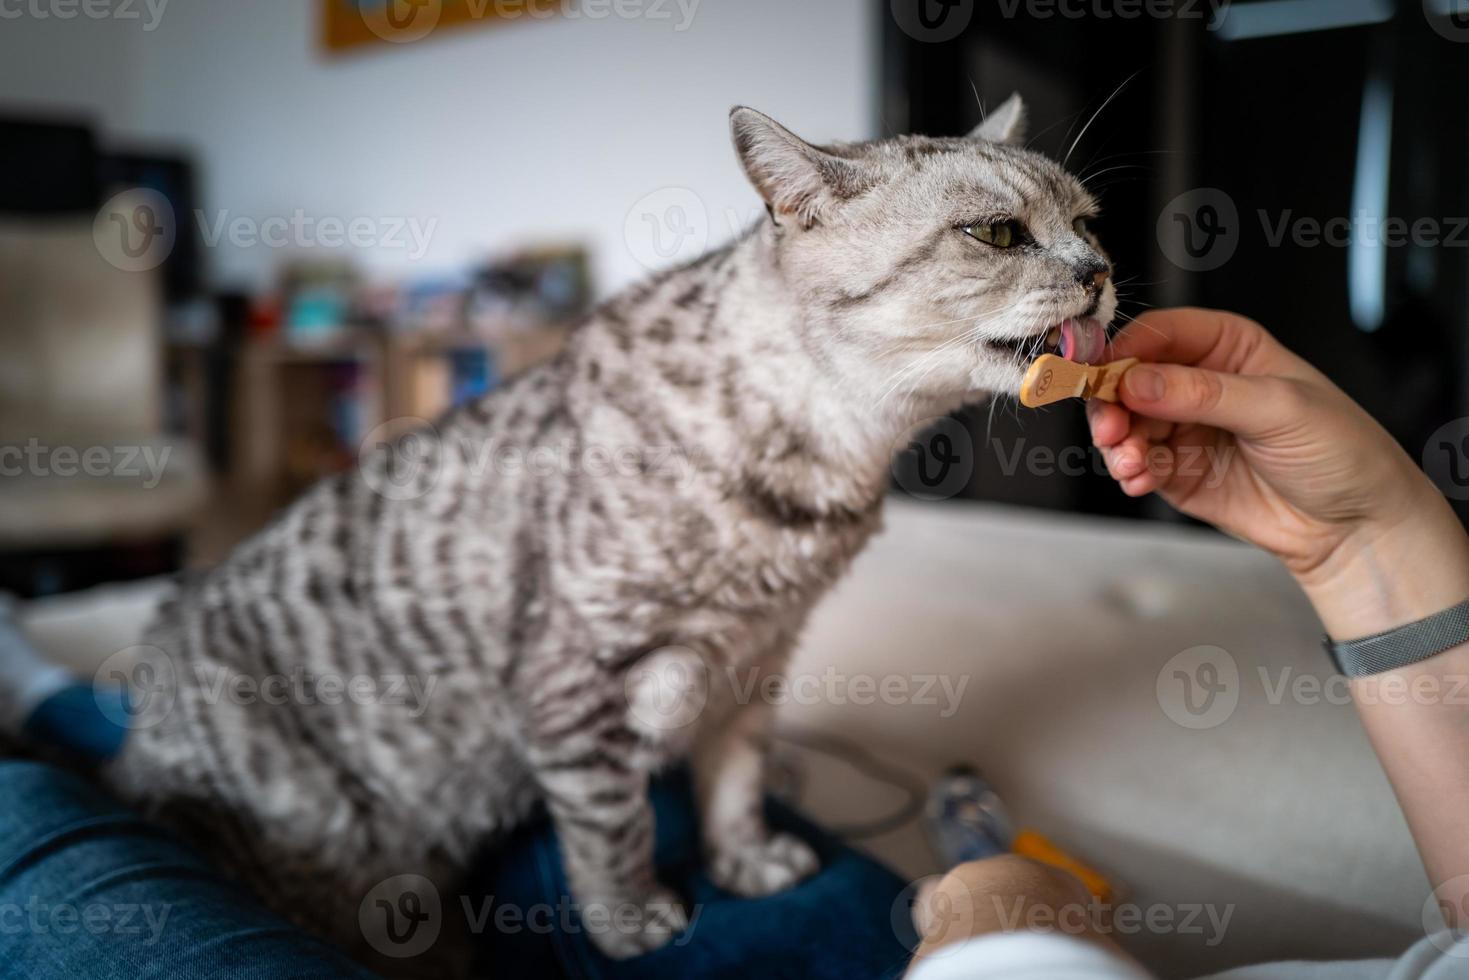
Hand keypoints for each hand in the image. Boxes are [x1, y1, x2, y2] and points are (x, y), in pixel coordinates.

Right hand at [1087, 308, 1468, 638]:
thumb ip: (1203, 393)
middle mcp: (1199, 384)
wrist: (1355, 525)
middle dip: (1112, 403)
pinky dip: (1129, 471)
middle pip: (1129, 379)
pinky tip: (1139, 478)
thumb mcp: (1278, 409)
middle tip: (1112, 429)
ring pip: (1126, 424)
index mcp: (1228, 347)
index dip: (1125, 348)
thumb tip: (1137, 381)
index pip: (1161, 333)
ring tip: (1130, 463)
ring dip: (1118, 443)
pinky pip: (1137, 464)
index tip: (1101, 371)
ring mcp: (1185, 429)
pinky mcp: (1178, 472)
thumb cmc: (1340, 451)